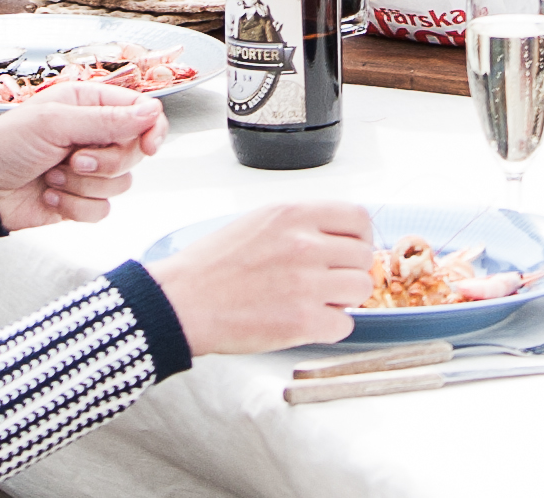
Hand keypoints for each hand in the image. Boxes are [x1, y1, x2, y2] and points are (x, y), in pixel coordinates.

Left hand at [0, 82, 166, 231]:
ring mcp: (87, 170)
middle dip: (104, 162)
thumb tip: (153, 113)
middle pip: (133, 152)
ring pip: (120, 183)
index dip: (151, 129)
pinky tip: (49, 195)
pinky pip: (102, 209)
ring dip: (83, 184)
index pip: (141, 113)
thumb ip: (107, 120)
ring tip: (51, 176)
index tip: (148, 146)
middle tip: (73, 159)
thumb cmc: (4, 144)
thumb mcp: (55, 123)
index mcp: (89, 105)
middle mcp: (92, 136)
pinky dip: (75, 206)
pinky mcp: (79, 199)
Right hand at [145, 202, 377, 355]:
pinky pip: (345, 325)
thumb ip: (300, 225)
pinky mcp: (302, 321)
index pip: (358, 217)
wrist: (181, 302)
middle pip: (363, 256)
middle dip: (349, 271)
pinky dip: (331, 328)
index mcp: (293, 215)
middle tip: (329, 283)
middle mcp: (305, 244)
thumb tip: (336, 237)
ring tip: (317, 303)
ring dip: (343, 300)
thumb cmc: (212, 265)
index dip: (359, 237)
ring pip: (360, 290)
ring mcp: (306, 283)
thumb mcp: (258, 222)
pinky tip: (307, 323)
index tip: (349, 250)